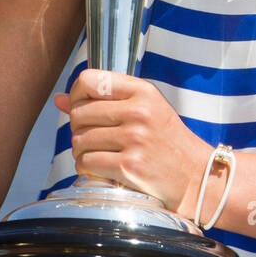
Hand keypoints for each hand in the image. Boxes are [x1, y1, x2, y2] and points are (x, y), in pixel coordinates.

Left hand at [55, 69, 212, 220]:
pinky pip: (86, 162)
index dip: (76, 95)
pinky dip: (88, 168)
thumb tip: (59, 99)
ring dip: (82, 151)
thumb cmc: (167, 141)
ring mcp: (134, 139)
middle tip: (95, 138)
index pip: (89, 80)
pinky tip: (102, 169)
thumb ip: (104, 101)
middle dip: (79, 128)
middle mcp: (139, 112)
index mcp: (143, 92)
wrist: (196, 176)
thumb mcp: (145, 110)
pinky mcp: (129, 166)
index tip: (83, 108)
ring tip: (99, 154)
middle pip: (79, 113)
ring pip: (79, 140)